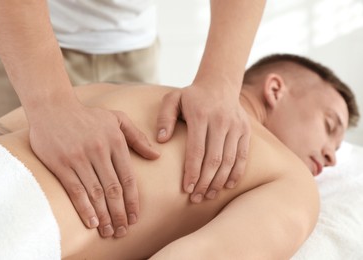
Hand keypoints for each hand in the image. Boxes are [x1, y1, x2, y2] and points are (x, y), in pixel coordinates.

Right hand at [29, 100, 158, 237]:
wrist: (53, 108)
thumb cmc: (88, 115)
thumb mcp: (117, 118)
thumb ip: (137, 137)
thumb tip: (157, 155)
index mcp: (115, 141)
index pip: (128, 177)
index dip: (133, 200)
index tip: (135, 217)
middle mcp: (99, 151)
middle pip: (113, 189)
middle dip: (120, 213)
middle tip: (124, 230)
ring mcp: (79, 158)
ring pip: (96, 193)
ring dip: (105, 215)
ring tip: (111, 231)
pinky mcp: (61, 164)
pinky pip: (75, 191)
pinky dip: (85, 208)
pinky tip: (93, 222)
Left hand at [156, 85, 249, 202]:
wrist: (220, 84)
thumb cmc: (192, 96)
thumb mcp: (173, 99)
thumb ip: (164, 117)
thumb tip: (161, 140)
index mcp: (200, 115)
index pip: (196, 150)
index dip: (192, 172)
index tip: (187, 189)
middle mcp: (220, 121)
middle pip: (214, 159)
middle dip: (205, 182)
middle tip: (196, 198)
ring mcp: (235, 126)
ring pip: (229, 160)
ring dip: (219, 181)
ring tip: (209, 195)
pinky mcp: (245, 130)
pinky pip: (242, 156)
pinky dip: (236, 173)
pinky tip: (227, 186)